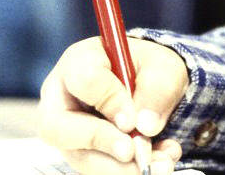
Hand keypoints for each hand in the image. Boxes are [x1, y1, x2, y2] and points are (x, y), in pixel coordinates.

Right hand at [38, 37, 189, 174]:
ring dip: (121, 167)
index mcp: (80, 61)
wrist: (151, 83)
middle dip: (101, 143)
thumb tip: (146, 126)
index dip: (109, 101)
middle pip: (60, 128)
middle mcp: (62, 98)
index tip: (132, 120)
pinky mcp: (82, 152)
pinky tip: (160, 161)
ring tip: (161, 163)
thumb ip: (157, 89)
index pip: (84, 80)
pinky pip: (99, 169)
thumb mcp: (164, 66)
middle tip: (132, 153)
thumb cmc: (150, 67)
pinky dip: (129, 170)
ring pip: (81, 156)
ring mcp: (68, 129)